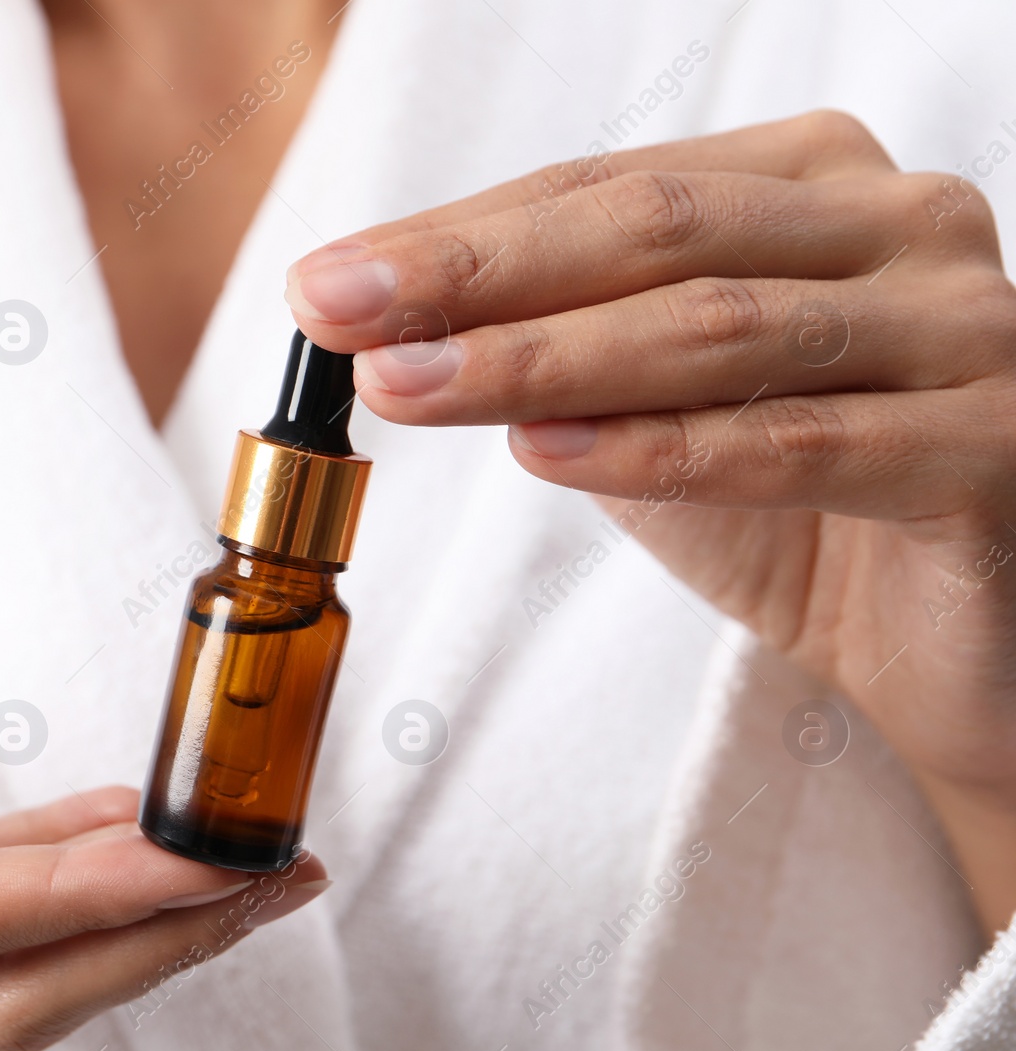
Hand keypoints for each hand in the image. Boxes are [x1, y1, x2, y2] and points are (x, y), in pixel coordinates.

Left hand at [286, 110, 1015, 934]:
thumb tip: (388, 328)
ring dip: (540, 359)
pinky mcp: (993, 446)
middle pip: (656, 231)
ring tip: (410, 384)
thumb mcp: (654, 411)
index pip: (604, 189)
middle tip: (342, 313)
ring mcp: (963, 326)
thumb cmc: (799, 505)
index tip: (326, 285)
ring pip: (717, 327)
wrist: (953, 641)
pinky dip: (662, 450)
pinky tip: (545, 454)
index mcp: (811, 184)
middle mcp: (900, 223)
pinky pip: (801, 444)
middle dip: (476, 275)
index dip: (454, 236)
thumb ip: (557, 356)